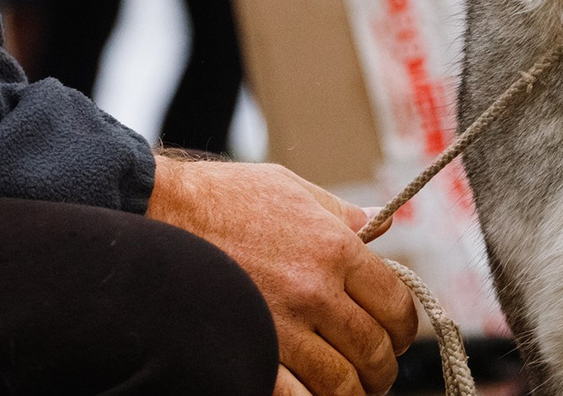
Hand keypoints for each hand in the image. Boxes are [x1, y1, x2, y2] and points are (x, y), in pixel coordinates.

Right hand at [146, 155, 417, 395]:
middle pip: (375, 349)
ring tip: (349, 390)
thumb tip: (379, 226)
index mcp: (335, 247)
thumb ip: (339, 213)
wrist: (158, 212)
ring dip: (353, 393)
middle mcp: (316, 290)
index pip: (396, 303)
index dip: (403, 328)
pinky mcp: (252, 349)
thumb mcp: (288, 187)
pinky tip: (312, 395)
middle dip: (382, 367)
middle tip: (375, 370)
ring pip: (343, 383)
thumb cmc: (220, 198)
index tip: (396, 336)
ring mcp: (283, 326)